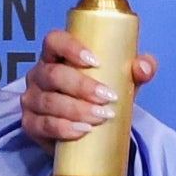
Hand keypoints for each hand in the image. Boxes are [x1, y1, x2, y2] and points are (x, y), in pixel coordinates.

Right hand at [20, 27, 157, 145]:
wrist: (90, 134)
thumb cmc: (101, 99)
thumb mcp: (121, 83)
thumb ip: (137, 71)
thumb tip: (144, 66)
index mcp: (56, 56)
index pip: (54, 41)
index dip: (71, 47)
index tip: (95, 61)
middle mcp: (40, 74)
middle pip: (53, 74)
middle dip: (82, 86)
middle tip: (107, 98)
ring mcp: (32, 99)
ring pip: (49, 101)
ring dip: (76, 109)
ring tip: (100, 117)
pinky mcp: (31, 124)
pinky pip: (43, 125)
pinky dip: (63, 128)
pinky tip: (82, 130)